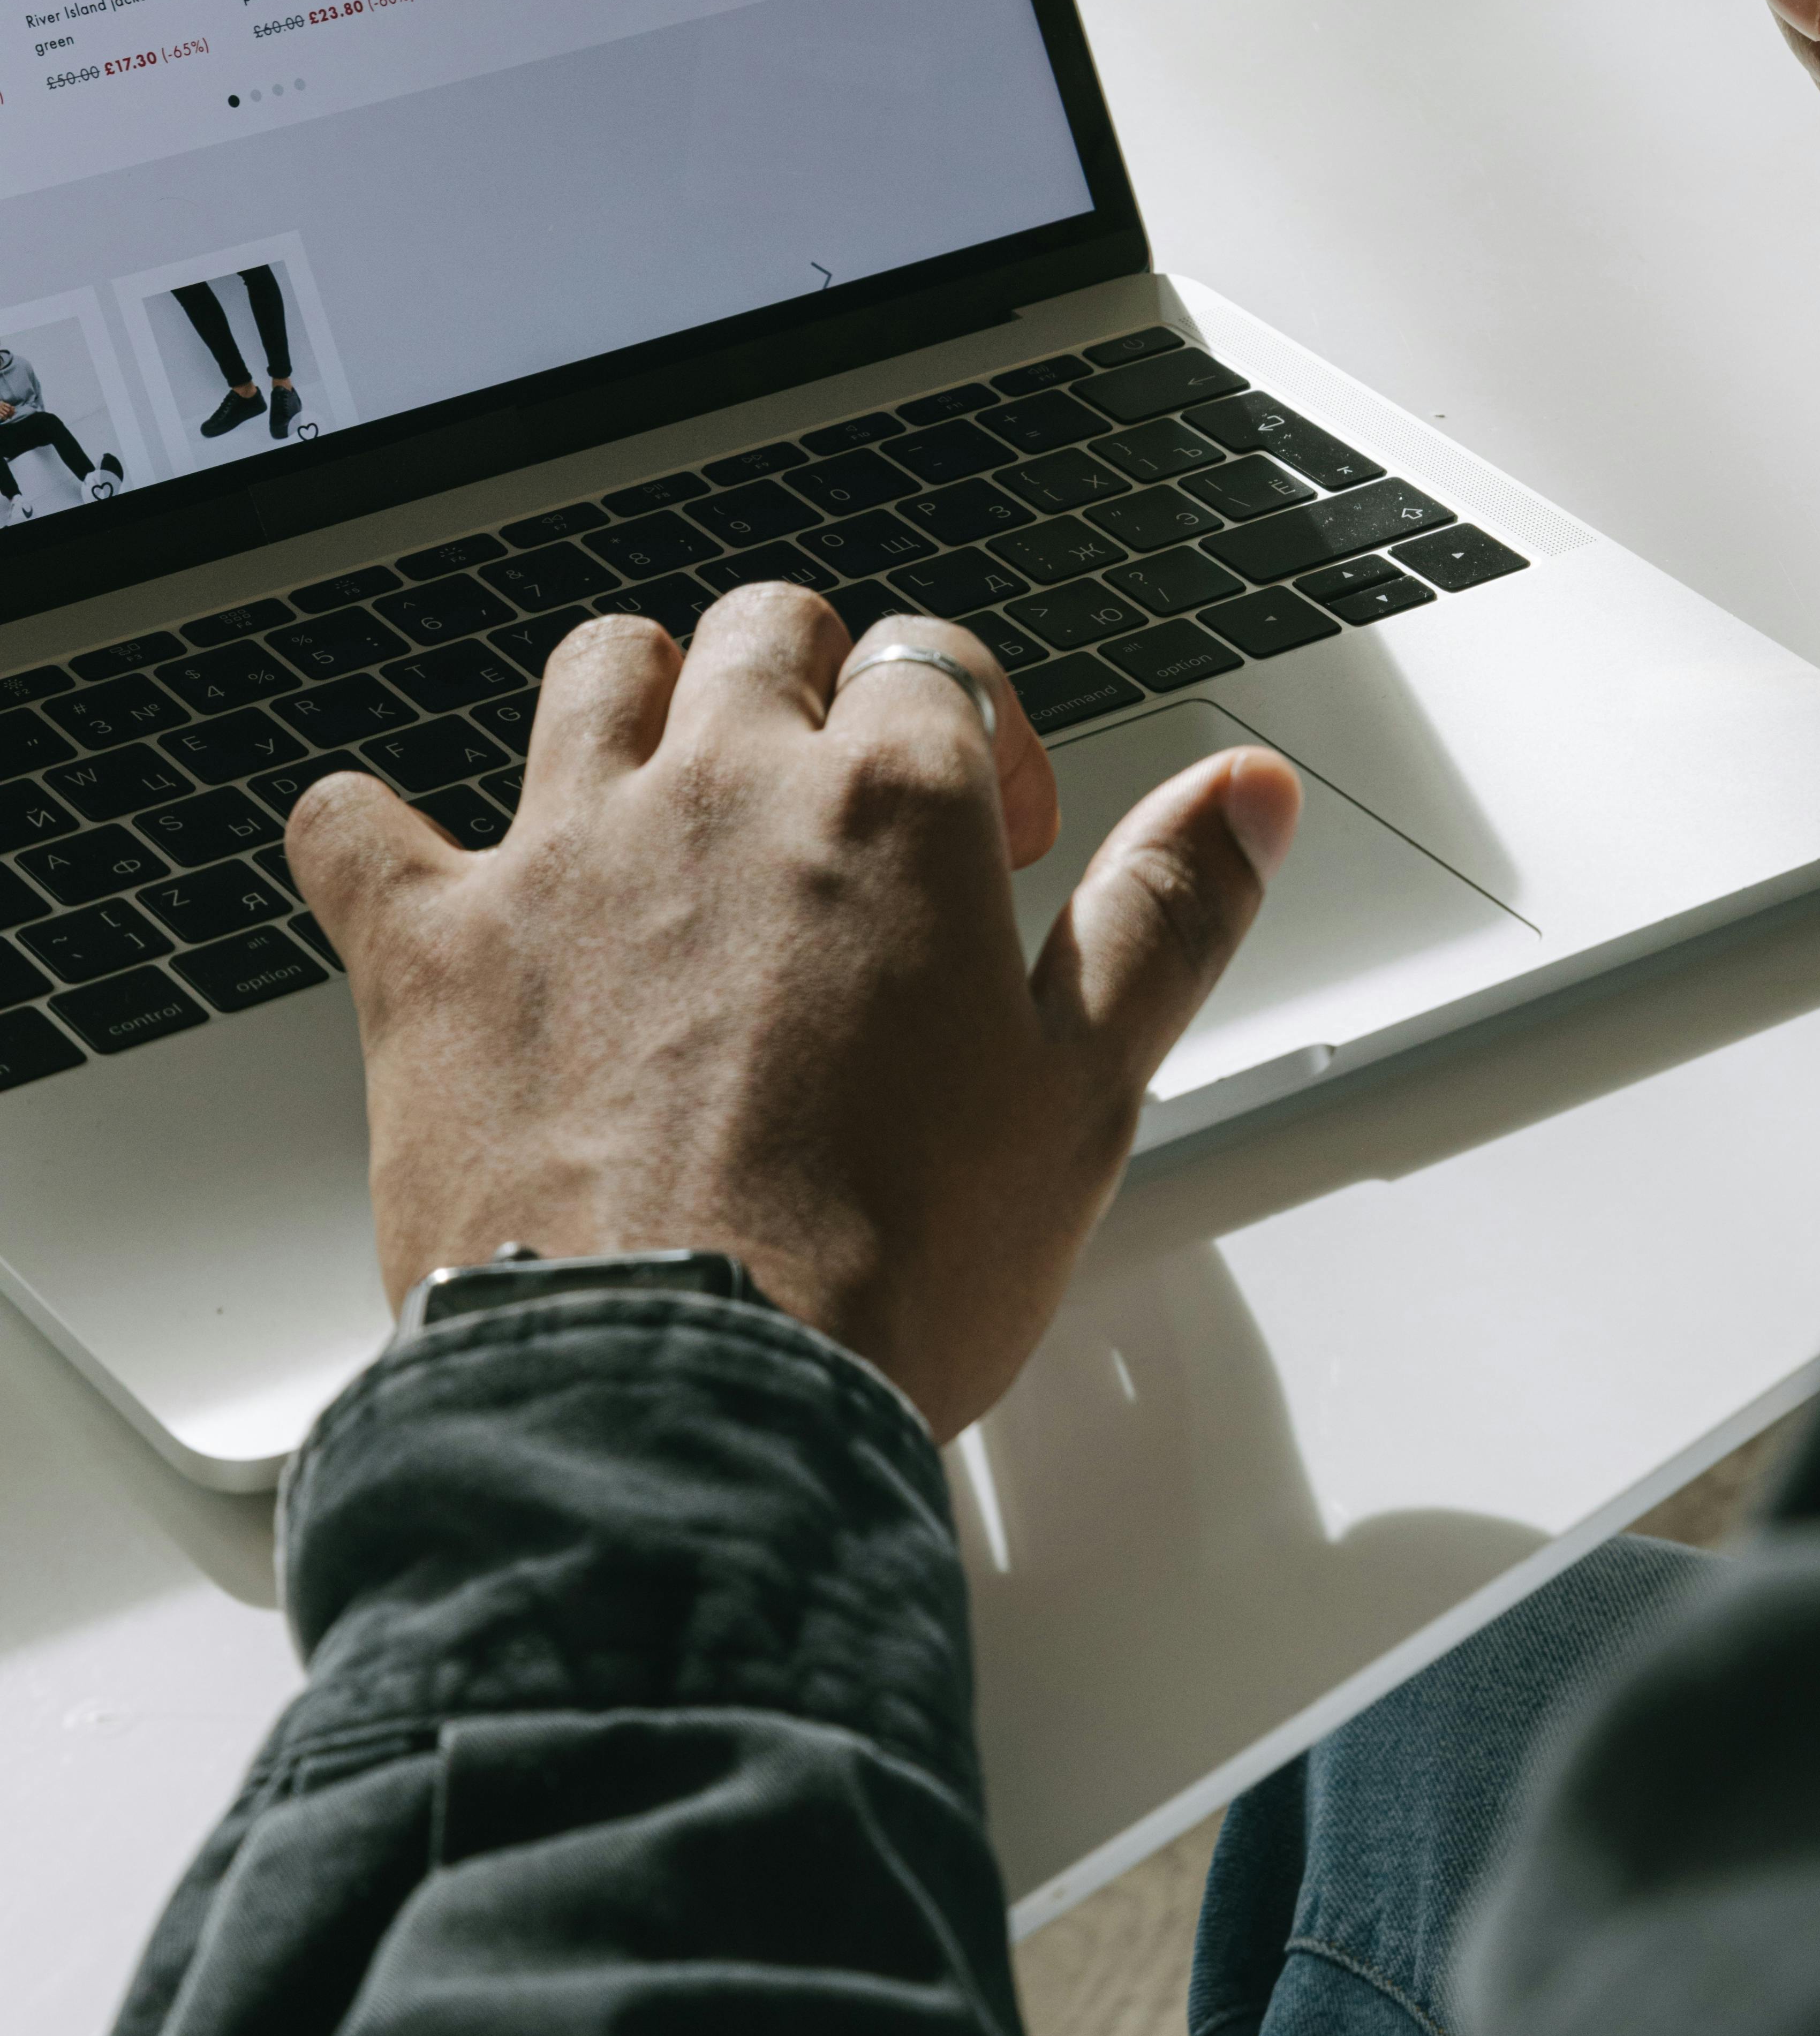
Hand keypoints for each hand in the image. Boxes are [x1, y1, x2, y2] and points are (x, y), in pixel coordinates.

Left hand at [285, 588, 1301, 1440]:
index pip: (937, 669)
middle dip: (812, 688)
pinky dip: (376, 834)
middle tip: (839, 811)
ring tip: (665, 798)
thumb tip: (1248, 794)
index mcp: (894, 807)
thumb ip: (1167, 914)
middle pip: (765, 637)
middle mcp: (721, 787)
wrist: (688, 1398)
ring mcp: (561, 854)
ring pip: (594, 674)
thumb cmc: (892, 1267)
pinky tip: (410, 871)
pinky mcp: (431, 948)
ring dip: (638, 704)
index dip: (977, 745)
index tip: (990, 845)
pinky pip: (355, 826)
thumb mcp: (1086, 1091)